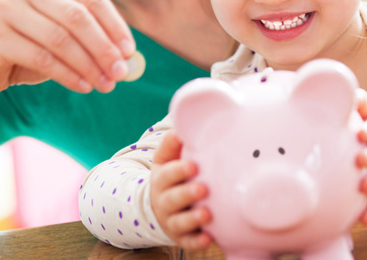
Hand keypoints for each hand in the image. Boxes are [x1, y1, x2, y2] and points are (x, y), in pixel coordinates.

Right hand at [0, 0, 135, 97]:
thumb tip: (129, 55)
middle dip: (104, 48)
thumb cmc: (28, 46)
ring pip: (61, 39)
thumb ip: (91, 36)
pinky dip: (68, 75)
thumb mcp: (61, 33)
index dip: (114, 25)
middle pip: (77, 17)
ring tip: (105, 84)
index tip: (129, 51)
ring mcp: (3, 7)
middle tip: (120, 72)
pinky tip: (83, 86)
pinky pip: (42, 58)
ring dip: (89, 65)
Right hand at [150, 132, 211, 249]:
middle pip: (172, 198)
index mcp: (161, 179)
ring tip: (207, 214)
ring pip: (179, 222)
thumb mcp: (166, 159)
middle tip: (202, 188)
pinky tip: (208, 238)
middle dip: (186, 194)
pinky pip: (187, 242)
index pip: (167, 174)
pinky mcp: (181, 237)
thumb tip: (181, 124)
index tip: (193, 165)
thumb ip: (174, 143)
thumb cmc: (170, 177)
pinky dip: (197, 241)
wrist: (158, 207)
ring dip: (192, 219)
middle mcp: (163, 201)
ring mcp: (171, 220)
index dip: (178, 171)